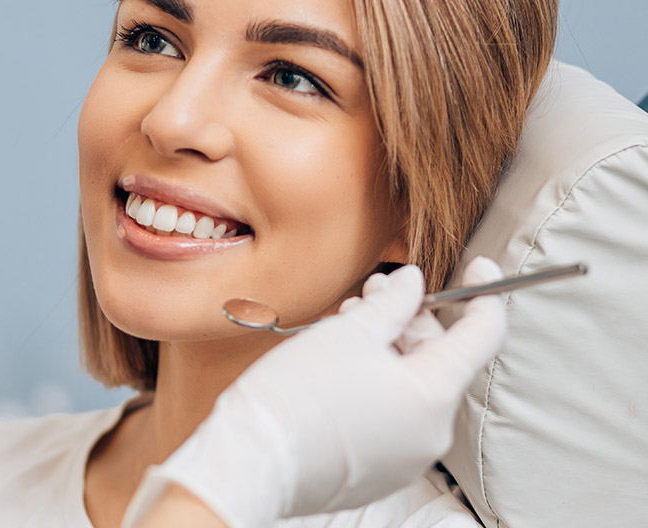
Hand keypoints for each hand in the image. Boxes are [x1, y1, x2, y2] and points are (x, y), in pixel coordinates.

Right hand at [124, 258, 506, 527]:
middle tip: (375, 292)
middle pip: (439, 360)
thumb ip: (393, 303)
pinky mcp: (380, 472)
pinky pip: (393, 417)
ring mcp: (407, 458)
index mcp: (433, 395)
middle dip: (411, 319)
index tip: (479, 265)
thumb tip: (414, 283)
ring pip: (412, 387)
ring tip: (347, 325)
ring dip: (389, 350)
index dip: (484, 294)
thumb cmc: (297, 394)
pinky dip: (378, 385)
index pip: (482, 337)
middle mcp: (431, 433)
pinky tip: (341, 365)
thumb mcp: (348, 331)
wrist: (252, 461)